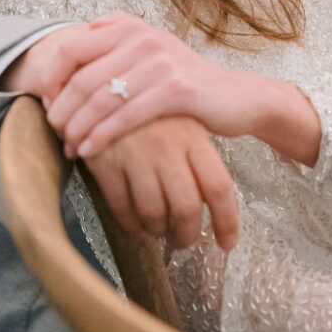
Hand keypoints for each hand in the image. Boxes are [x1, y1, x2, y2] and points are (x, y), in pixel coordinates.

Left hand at [40, 13, 275, 156]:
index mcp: (130, 27)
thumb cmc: (186, 79)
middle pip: (82, 78)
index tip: (46, 104)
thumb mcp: (152, 48)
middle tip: (54, 133)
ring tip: (69, 147)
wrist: (237, 96)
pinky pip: (126, 116)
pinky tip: (90, 151)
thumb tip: (84, 29)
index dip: (52, 79)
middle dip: (61, 110)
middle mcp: (142, 39)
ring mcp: (160, 62)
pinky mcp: (176, 89)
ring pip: (101, 100)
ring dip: (78, 128)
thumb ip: (119, 34)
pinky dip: (102, 136)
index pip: (71, 49)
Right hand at [82, 114, 238, 251]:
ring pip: (153, 212)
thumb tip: (214, 206)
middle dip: (188, 234)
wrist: (107, 88)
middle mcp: (167, 145)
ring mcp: (135, 154)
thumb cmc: (153, 114)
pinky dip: (131, 222)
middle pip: (187, 206)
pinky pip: (122, 207)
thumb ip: (199, 161)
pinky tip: (136, 221)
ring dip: (158, 231)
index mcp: (193, 136)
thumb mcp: (184, 125)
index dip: (226, 222)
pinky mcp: (105, 162)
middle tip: (184, 240)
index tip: (227, 244)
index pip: (218, 187)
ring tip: (159, 230)